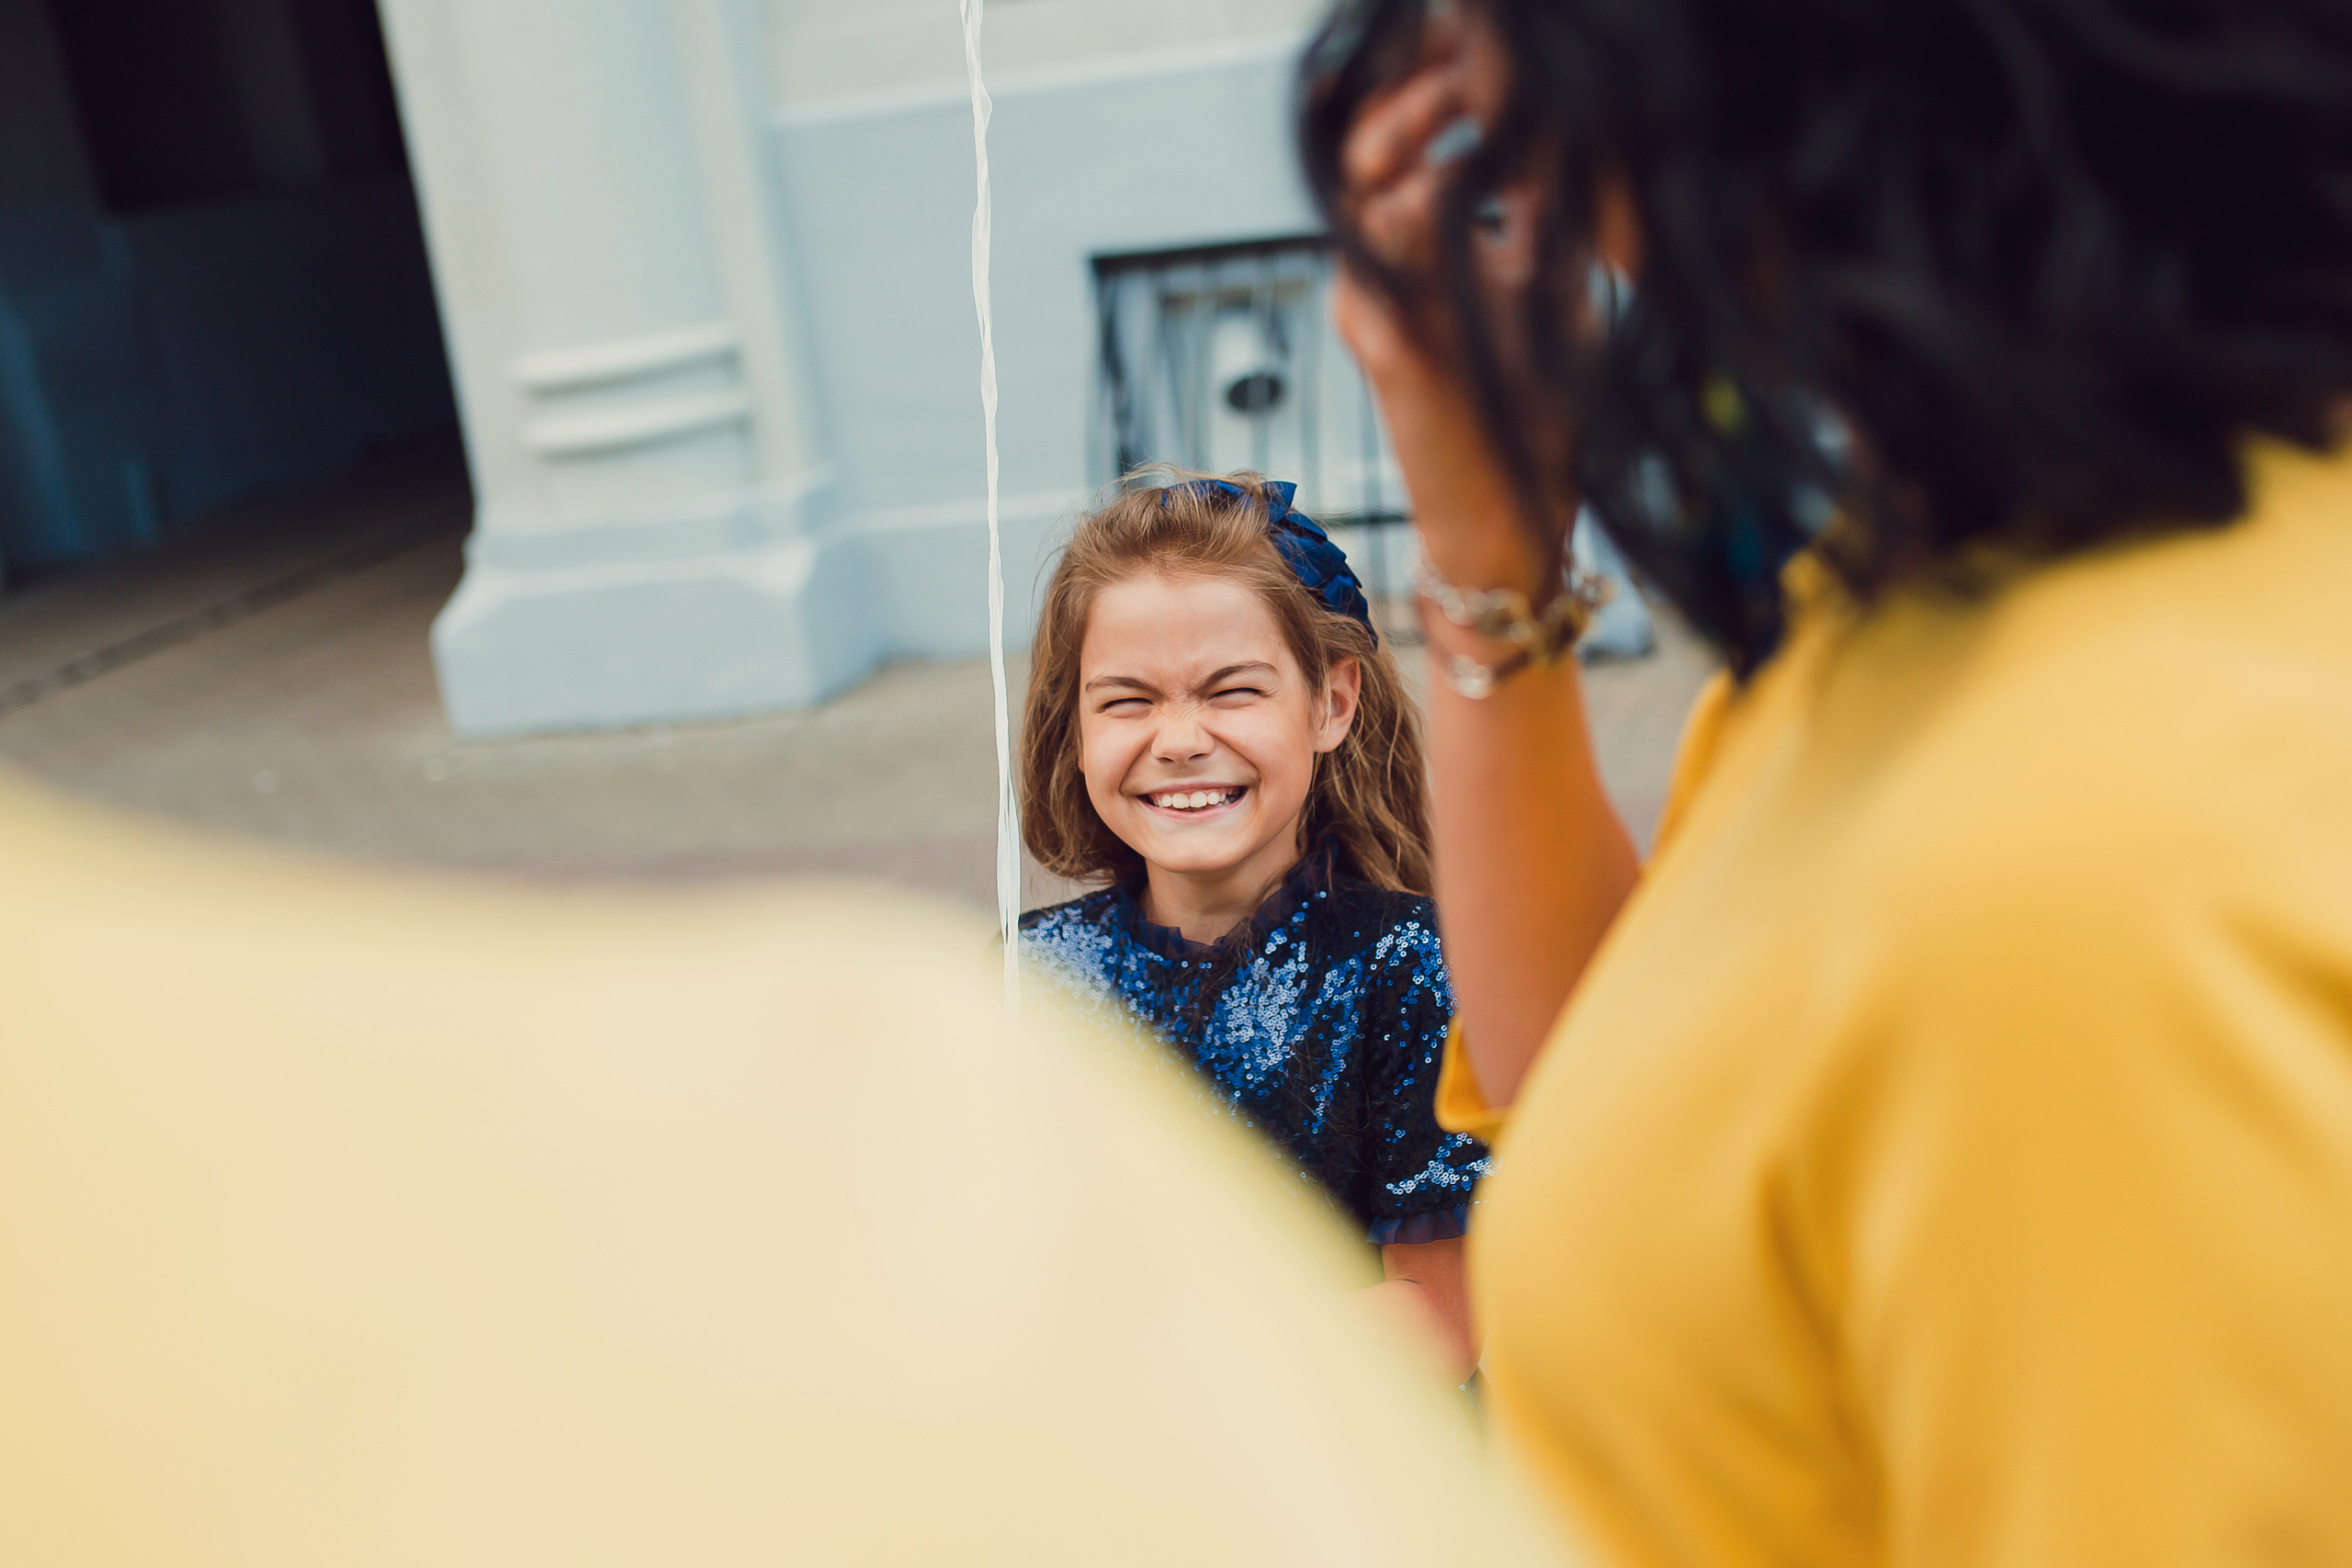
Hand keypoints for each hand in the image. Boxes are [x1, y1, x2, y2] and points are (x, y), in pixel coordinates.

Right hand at [1328, 7, 1552, 596]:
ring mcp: (1378, 312)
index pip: (1396, 145)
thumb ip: (1541, 213)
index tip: (1476, 50)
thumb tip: (1565, 130)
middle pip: (1362, 153)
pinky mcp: (1389, 353)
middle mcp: (1382, 278)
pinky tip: (1469, 179)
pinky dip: (1422, 211)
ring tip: (1471, 107)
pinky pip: (1382, 262)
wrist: (1515, 522)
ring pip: (1365, 193)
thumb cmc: (1536, 413)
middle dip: (1411, 96)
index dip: (1423, 85)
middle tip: (1466, 70)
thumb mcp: (1553, 285)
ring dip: (1415, 139)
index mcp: (1416, 256)